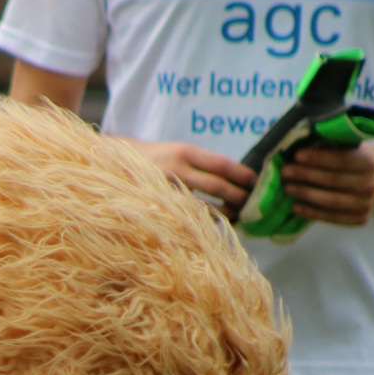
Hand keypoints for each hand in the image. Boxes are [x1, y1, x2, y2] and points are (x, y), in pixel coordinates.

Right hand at [135, 141, 257, 215]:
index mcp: (185, 152)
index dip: (241, 174)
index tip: (256, 182)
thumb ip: (200, 164)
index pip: (221, 164)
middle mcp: (177, 169)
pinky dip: (204, 221)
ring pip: (204, 205)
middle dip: (238, 196)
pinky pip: (188, 217)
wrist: (116, 166)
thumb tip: (233, 179)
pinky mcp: (159, 207)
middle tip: (251, 203)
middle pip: (216, 186)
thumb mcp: (177, 153)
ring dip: (224, 212)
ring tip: (237, 215)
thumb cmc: (155, 161)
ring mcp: (167, 190)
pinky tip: (215, 222)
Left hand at [281, 144, 373, 225]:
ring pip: (330, 201)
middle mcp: (370, 184)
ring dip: (305, 194)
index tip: (297, 155)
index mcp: (369, 162)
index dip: (318, 158)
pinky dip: (310, 212)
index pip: (341, 160)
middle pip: (333, 181)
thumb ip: (330, 148)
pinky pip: (331, 217)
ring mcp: (366, 203)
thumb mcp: (348, 149)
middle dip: (306, 175)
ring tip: (287, 188)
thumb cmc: (352, 161)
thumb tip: (297, 148)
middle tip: (285, 172)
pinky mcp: (360, 219)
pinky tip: (295, 207)